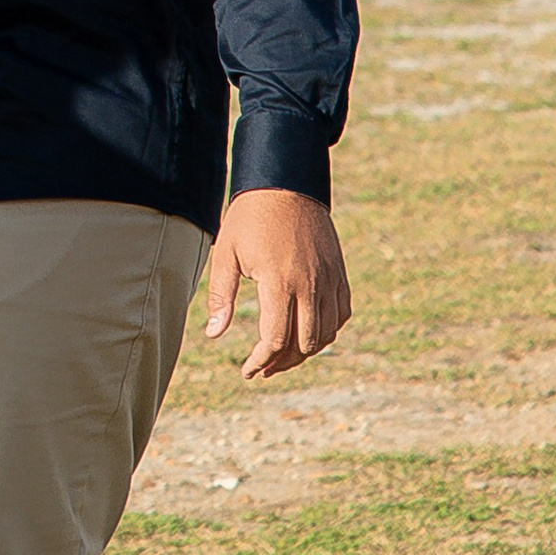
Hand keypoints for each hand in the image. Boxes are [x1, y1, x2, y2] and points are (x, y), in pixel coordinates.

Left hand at [203, 190, 350, 380]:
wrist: (286, 183)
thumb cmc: (249, 217)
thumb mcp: (226, 253)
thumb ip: (220, 296)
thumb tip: (214, 335)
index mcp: (279, 281)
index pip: (275, 339)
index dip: (260, 362)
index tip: (247, 371)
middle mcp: (309, 284)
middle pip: (305, 345)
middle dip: (282, 363)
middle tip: (263, 367)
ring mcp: (328, 279)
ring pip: (326, 333)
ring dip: (305, 351)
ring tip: (282, 355)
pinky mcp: (339, 272)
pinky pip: (341, 314)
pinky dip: (327, 330)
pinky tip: (307, 333)